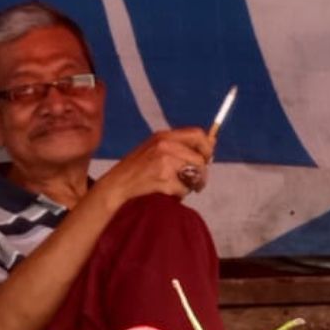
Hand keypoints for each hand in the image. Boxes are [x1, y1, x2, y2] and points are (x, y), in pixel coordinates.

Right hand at [98, 127, 213, 207]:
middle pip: (200, 158)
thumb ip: (180, 145)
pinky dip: (179, 194)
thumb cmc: (137, 167)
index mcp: (165, 135)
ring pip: (194, 175)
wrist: (117, 183)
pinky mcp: (163, 179)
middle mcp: (165, 146)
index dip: (207, 147)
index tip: (207, 158)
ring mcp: (164, 162)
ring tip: (178, 186)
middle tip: (198, 182)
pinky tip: (167, 191)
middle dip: (202, 173)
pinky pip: (183, 189)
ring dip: (190, 185)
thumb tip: (211, 144)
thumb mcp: (156, 147)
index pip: (198, 134)